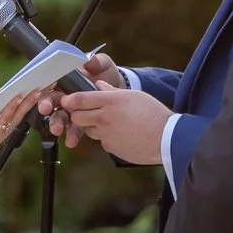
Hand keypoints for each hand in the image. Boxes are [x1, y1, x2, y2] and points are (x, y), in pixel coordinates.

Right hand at [41, 55, 125, 146]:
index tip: (44, 101)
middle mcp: (65, 95)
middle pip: (52, 102)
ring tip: (58, 131)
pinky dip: (72, 135)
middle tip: (46, 113)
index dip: (45, 93)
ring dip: (57, 124)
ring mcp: (72, 110)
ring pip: (60, 117)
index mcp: (66, 80)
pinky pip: (74, 128)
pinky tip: (71, 141)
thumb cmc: (107, 73)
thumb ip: (97, 62)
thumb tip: (90, 60)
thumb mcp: (104, 64)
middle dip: (47, 108)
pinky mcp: (81, 121)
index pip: (51, 85)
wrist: (119, 91)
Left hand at [55, 85, 173, 163]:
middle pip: (77, 116)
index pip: (79, 99)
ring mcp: (106, 135)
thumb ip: (112, 91)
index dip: (69, 99)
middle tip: (82, 111)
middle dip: (76, 114)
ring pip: (88, 129)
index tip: (66, 99)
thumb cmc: (153, 113)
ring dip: (92, 125)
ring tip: (109, 121)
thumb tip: (99, 85)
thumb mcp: (134, 95)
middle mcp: (104, 118)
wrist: (166, 138)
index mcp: (110, 101)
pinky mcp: (111, 147)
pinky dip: (107, 136)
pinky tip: (121, 133)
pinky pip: (102, 140)